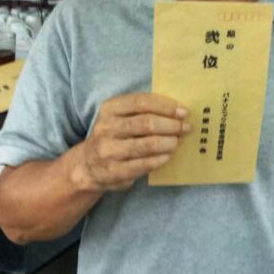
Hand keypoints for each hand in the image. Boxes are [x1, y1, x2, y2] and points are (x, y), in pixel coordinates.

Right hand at [74, 93, 189, 192]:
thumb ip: (143, 111)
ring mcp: (108, 151)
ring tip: (177, 142)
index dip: (166, 106)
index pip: (142, 102)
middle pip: (147, 123)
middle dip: (171, 125)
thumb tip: (178, 111)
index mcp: (109, 108)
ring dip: (168, 142)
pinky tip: (167, 156)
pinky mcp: (113, 171)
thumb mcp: (120, 117)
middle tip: (185, 128)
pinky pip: (143, 164)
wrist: (88, 165)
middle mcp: (106, 128)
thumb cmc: (114, 136)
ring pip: (147, 144)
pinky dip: (159, 159)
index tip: (183, 112)